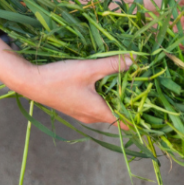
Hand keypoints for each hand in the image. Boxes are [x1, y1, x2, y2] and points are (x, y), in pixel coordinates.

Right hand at [13, 55, 131, 125]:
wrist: (31, 83)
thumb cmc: (60, 78)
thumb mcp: (88, 68)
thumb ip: (112, 65)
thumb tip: (134, 61)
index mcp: (98, 112)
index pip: (126, 123)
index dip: (139, 117)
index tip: (152, 107)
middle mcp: (91, 117)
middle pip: (116, 114)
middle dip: (129, 103)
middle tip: (141, 86)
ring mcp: (81, 113)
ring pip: (105, 108)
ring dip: (115, 97)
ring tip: (126, 81)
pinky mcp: (74, 106)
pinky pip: (95, 105)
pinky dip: (103, 95)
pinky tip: (103, 80)